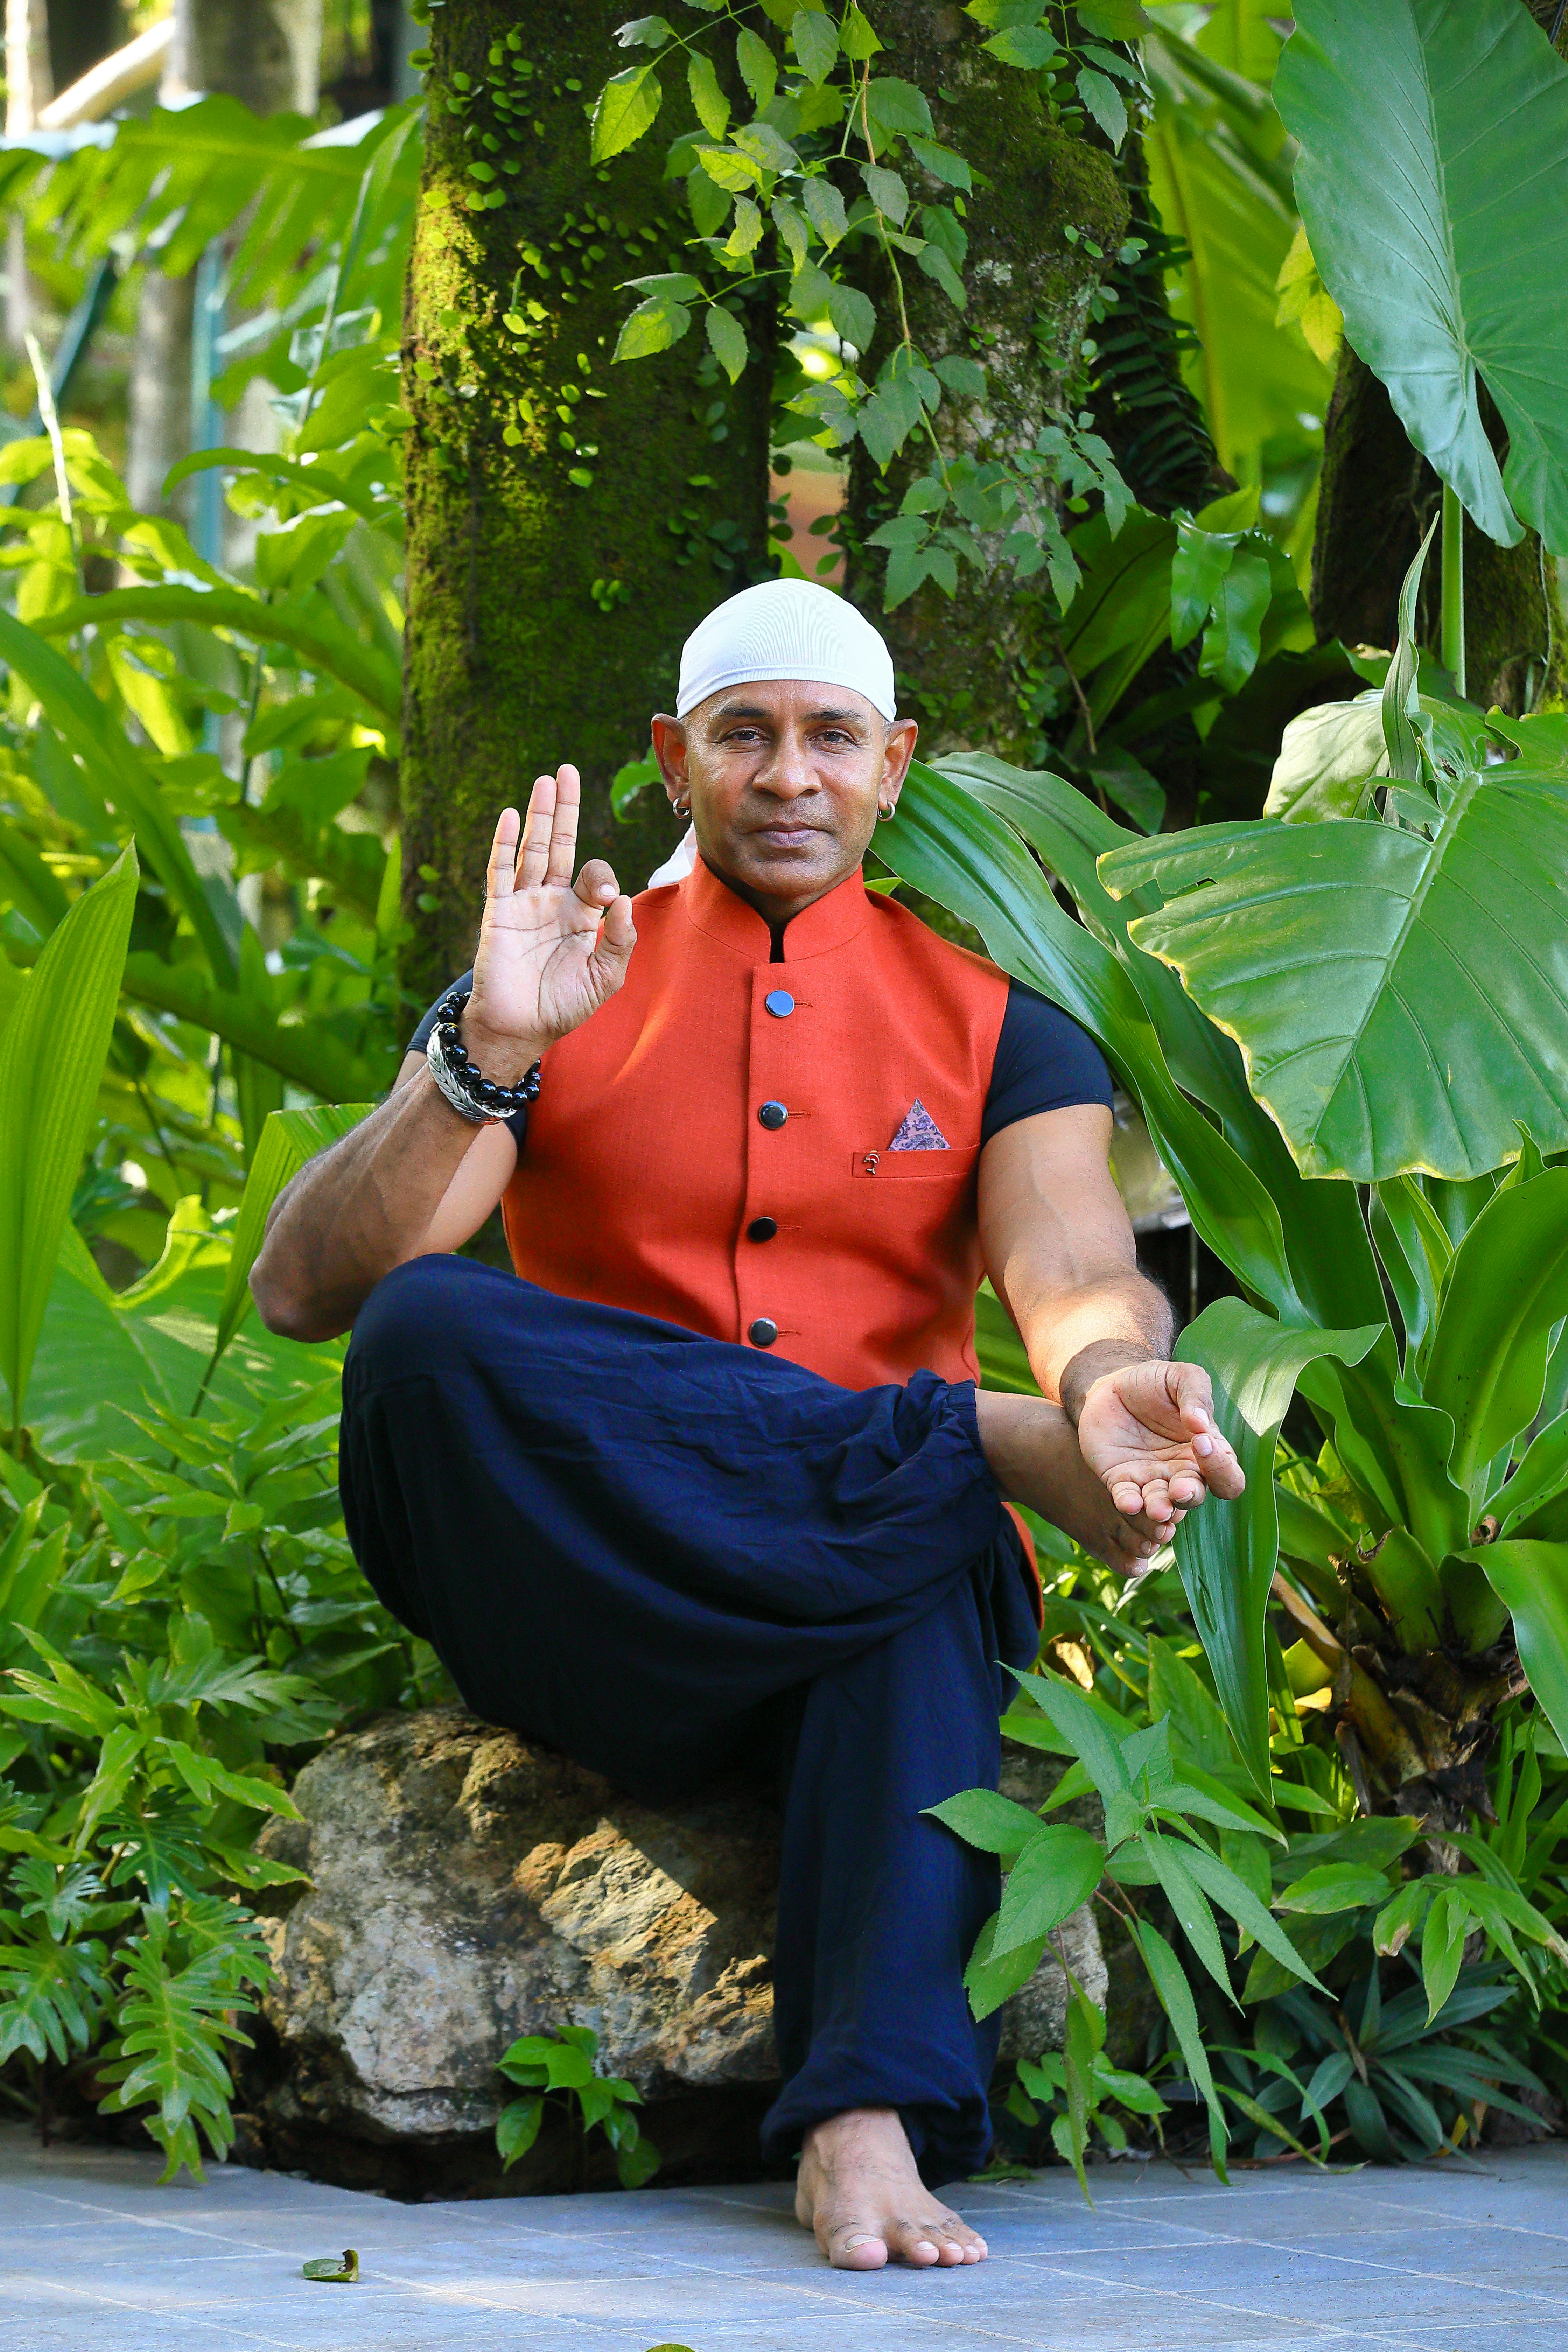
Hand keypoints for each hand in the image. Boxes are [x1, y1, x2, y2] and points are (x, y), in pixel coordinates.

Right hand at [461, 767, 635, 1082]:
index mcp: (579, 915)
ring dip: (538, 816)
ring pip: (532, 849)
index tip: (603, 899)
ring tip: (545, 781)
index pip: (593, 876)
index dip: (601, 877)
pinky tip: (508, 816)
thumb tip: (623, 898)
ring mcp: (523, 904)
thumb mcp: (606, 977)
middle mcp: (551, 902)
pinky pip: (500, 872)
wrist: (520, 1030)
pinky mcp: (498, 913)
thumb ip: (620, 940)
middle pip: (560, 845)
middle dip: (564, 809)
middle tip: (567, 771)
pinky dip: (503, 844)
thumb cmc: (563, 1006)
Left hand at [1074, 1358, 1244, 1529]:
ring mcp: (1152, 1479)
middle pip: (1195, 1497)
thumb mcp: (1180, 1377)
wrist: (1111, 1386)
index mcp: (1208, 1452)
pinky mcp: (1122, 1481)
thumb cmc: (1154, 1383)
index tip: (1201, 1441)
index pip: (1228, 1476)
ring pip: (1163, 1506)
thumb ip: (1197, 1394)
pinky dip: (1130, 1505)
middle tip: (1179, 1491)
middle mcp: (1183, 1472)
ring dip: (1161, 1510)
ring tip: (1157, 1510)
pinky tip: (1130, 1504)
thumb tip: (1200, 1424)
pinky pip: (1129, 1500)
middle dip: (1188, 1496)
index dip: (1221, 1468)